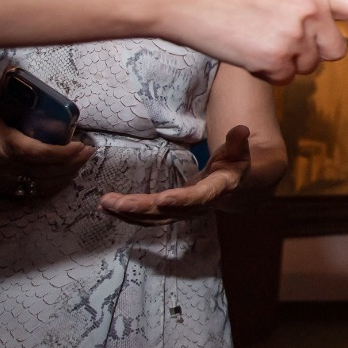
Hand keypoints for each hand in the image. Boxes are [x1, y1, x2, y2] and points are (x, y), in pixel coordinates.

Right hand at [0, 76, 92, 197]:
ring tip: (80, 163)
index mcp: (7, 146)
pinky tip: (62, 178)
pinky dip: (53, 188)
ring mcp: (6, 183)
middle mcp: (9, 168)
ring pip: (46, 187)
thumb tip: (17, 70)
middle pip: (52, 173)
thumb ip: (4, 86)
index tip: (83, 144)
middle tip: (88, 151)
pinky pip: (34, 195)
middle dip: (75, 163)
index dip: (69, 153)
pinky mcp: (3, 191)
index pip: (46, 154)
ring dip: (68, 176)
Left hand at [100, 125, 250, 225]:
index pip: (199, 196)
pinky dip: (128, 214)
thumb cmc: (235, 165)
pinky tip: (110, 207)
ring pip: (155, 218)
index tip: (162, 200)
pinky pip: (149, 217)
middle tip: (115, 202)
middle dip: (141, 208)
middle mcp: (198, 206)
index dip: (183, 200)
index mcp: (216, 190)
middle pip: (168, 211)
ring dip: (129, 213)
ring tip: (105, 203)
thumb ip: (238, 143)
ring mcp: (183, 212)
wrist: (235, 189)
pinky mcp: (171, 212)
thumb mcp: (239, 153)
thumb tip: (242, 129)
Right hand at [167, 0, 347, 83]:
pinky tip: (244, 48)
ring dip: (282, 60)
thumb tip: (322, 38)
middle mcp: (312, 10)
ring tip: (252, 34)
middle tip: (271, 32)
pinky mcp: (276, 58)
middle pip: (334, 52)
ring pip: (307, 68)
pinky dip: (263, 71)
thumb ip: (308, 4)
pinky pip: (283, 79)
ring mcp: (296, 34)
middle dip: (308, 51)